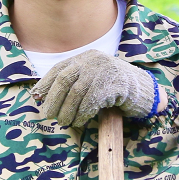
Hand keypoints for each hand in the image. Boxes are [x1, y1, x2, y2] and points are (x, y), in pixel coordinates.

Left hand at [33, 50, 156, 127]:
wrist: (143, 89)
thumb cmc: (112, 87)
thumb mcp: (92, 79)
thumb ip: (72, 83)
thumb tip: (41, 97)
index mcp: (85, 57)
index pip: (59, 69)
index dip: (45, 84)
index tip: (35, 97)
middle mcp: (93, 60)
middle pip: (65, 79)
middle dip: (53, 99)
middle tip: (48, 115)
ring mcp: (104, 71)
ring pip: (77, 93)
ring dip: (67, 111)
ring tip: (64, 122)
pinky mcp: (114, 84)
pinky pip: (92, 101)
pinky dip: (82, 114)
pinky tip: (79, 121)